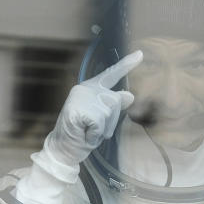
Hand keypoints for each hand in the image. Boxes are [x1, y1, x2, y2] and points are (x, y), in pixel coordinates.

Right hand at [32, 50, 142, 182]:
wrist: (62, 149)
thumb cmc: (82, 134)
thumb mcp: (101, 120)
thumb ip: (113, 106)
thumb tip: (129, 95)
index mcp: (90, 88)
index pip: (110, 74)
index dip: (126, 65)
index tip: (140, 54)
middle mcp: (85, 89)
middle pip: (114, 102)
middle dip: (109, 122)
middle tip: (92, 131)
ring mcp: (81, 98)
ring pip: (108, 115)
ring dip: (101, 131)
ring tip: (87, 133)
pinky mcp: (79, 110)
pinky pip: (99, 125)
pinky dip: (94, 136)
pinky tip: (84, 135)